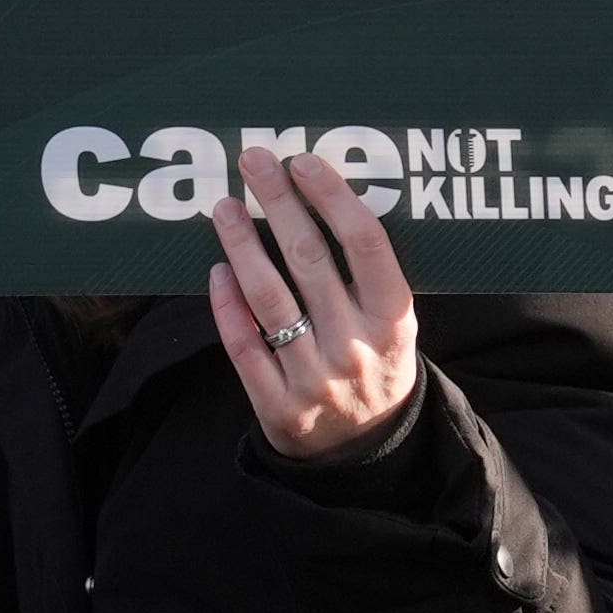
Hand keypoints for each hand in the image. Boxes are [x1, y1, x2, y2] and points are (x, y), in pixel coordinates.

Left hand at [210, 146, 424, 464]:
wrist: (366, 451)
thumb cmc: (376, 366)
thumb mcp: (393, 324)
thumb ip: (367, 276)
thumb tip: (323, 201)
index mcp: (395, 321)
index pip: (367, 245)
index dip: (334, 197)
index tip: (305, 162)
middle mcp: (356, 348)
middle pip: (311, 260)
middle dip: (281, 203)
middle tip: (255, 161)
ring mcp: (314, 379)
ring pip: (270, 299)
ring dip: (242, 245)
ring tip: (225, 206)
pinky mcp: (277, 406)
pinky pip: (244, 345)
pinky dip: (227, 305)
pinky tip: (217, 269)